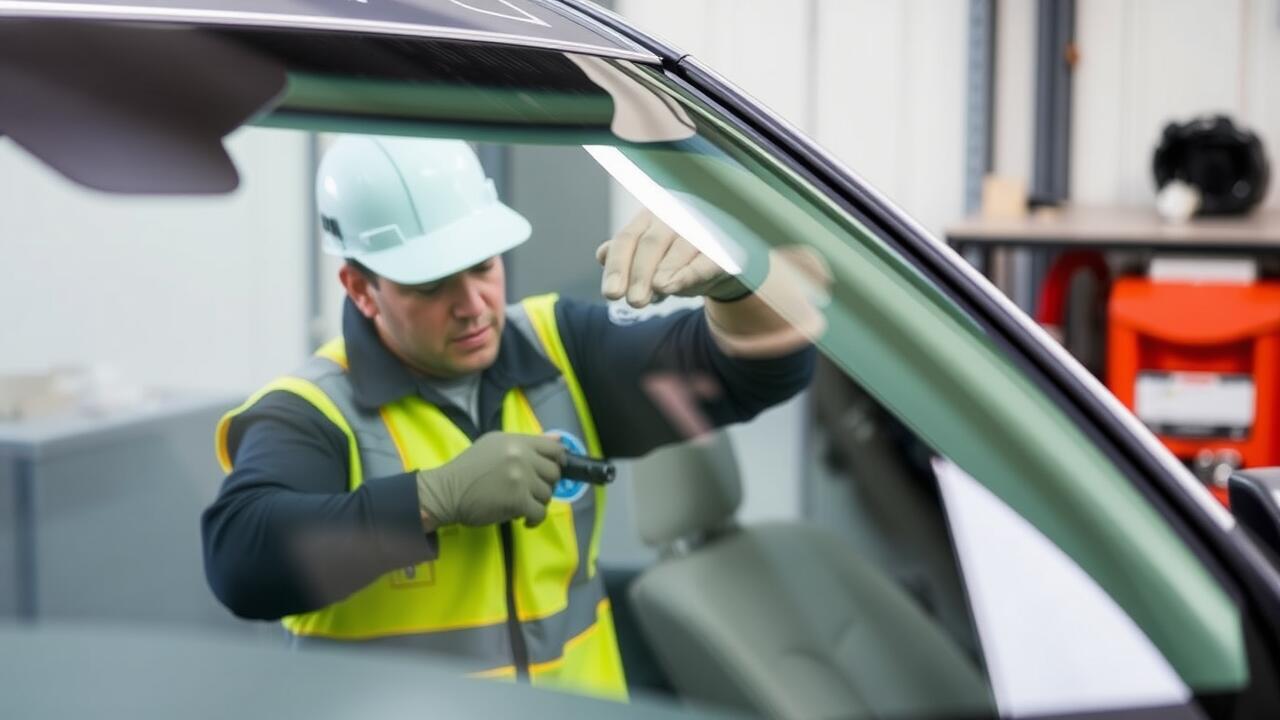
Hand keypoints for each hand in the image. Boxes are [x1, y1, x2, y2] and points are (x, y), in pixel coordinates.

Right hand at [417, 432, 564, 529]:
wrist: (446, 491)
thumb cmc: (467, 469)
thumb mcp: (495, 444)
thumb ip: (526, 443)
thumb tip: (558, 440)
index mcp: (516, 441)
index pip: (554, 448)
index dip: (558, 461)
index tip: (551, 471)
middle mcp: (521, 457)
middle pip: (554, 473)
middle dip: (545, 484)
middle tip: (530, 491)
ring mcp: (521, 479)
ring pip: (547, 494)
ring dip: (536, 502)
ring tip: (521, 504)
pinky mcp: (518, 501)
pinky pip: (540, 513)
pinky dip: (534, 519)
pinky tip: (523, 519)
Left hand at [596, 209, 747, 307]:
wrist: (717, 263)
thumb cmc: (673, 259)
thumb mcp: (648, 258)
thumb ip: (625, 255)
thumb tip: (602, 254)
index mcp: (649, 217)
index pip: (627, 240)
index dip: (617, 266)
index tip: (611, 294)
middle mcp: (673, 215)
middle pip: (651, 244)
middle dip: (640, 274)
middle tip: (634, 301)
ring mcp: (700, 227)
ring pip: (679, 248)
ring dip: (667, 271)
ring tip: (658, 290)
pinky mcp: (724, 245)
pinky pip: (707, 258)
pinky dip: (691, 272)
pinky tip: (677, 285)